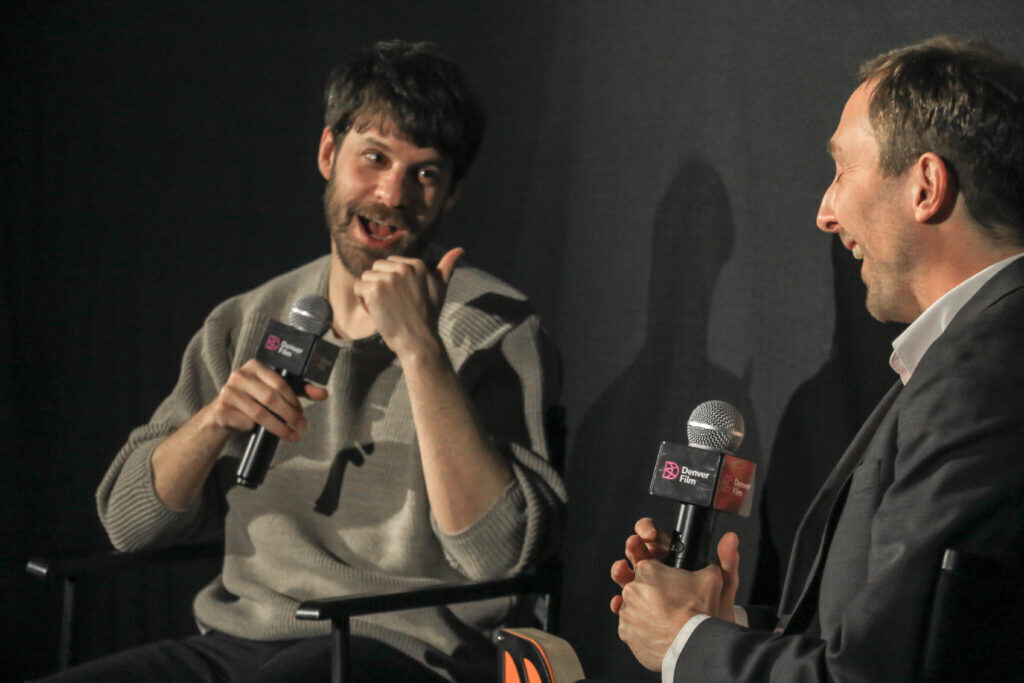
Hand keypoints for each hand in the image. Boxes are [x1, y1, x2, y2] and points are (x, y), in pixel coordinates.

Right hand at [206, 358, 327, 442]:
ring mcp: (228, 392)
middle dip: (290, 414)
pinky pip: (247, 422)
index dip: (293, 399)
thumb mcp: (274, 391)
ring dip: (280, 427)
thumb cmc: (253, 400)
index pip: (279, 382)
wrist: (222, 415)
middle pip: (271, 398)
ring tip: (292, 435)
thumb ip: (298, 390)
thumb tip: (323, 393)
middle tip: (301, 425)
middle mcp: (239, 376)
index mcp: (254, 366)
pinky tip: (265, 433)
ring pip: (260, 413)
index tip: (302, 411)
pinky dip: (259, 430)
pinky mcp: (222, 409)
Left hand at [353, 247, 462, 357]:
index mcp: (417, 264)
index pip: (390, 263)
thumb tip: (460, 250)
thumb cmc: (428, 316)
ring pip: (366, 277)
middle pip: (376, 268)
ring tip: (384, 308)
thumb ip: (447, 267)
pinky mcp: (374, 290)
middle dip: (379, 284)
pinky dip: (363, 301)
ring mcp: (387, 278)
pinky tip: (376, 312)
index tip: (401, 298)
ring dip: (370, 293)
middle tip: (392, 304)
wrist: (418, 341)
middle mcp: (402, 268)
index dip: (391, 281)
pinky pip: (358, 288)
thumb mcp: (441, 288)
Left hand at [610, 523, 740, 671]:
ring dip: (647, 613)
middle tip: (673, 607)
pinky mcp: (625, 633)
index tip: (674, 588)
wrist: (695, 648)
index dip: (663, 578)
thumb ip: (722, 556)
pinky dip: (642, 631)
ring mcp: (626, 612)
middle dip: (654, 595)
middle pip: (640, 588)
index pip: (650, 568)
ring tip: (668, 622)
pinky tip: (659, 633)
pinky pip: (631, 628)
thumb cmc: (703, 613)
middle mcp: (631, 588)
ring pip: (634, 608)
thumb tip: (730, 538)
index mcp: (648, 570)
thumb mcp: (715, 580)